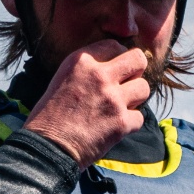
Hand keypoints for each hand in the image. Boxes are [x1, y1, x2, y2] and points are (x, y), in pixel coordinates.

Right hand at [24, 41, 149, 167]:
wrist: (49, 147)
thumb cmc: (50, 116)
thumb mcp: (63, 78)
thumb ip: (88, 70)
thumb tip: (112, 67)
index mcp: (82, 61)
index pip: (115, 46)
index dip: (119, 58)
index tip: (115, 70)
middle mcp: (100, 76)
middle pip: (137, 60)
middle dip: (136, 71)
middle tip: (128, 83)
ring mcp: (113, 99)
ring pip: (144, 88)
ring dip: (136, 98)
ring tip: (121, 106)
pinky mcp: (122, 123)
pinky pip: (140, 117)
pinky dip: (131, 123)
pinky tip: (116, 126)